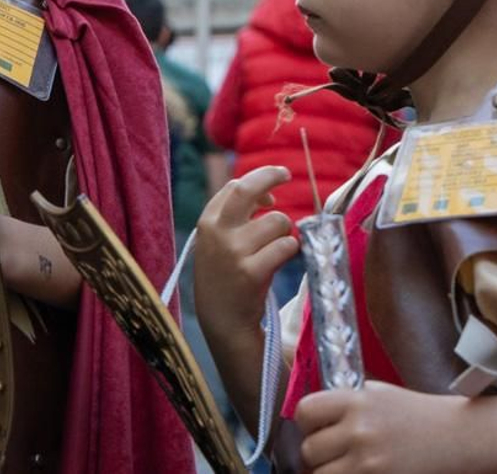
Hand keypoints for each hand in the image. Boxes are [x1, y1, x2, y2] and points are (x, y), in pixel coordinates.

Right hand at [193, 165, 297, 336]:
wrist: (222, 323)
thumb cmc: (224, 279)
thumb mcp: (216, 244)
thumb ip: (234, 217)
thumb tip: (267, 195)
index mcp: (207, 223)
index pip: (234, 186)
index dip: (257, 183)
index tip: (271, 192)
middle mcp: (218, 233)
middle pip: (247, 188)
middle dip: (270, 175)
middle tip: (286, 173)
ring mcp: (234, 252)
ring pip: (277, 221)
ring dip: (285, 232)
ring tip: (275, 250)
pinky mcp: (253, 272)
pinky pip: (286, 246)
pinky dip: (289, 250)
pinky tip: (279, 263)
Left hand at [295, 382, 496, 473]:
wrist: (460, 437)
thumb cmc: (420, 415)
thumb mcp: (381, 393)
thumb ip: (347, 401)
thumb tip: (313, 414)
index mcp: (357, 400)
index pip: (305, 412)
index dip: (308, 423)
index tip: (318, 428)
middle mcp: (359, 430)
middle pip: (310, 450)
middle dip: (318, 453)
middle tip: (334, 453)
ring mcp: (368, 462)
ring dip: (329, 472)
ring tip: (347, 466)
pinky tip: (359, 473)